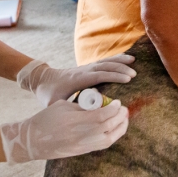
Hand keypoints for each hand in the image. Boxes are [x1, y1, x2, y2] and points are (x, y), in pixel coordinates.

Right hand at [0, 99, 128, 162]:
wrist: (33, 140)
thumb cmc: (46, 119)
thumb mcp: (63, 105)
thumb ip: (82, 104)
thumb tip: (100, 100)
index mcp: (75, 121)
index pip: (102, 116)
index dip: (114, 109)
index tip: (118, 102)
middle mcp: (80, 135)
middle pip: (108, 128)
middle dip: (120, 118)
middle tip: (124, 109)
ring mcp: (82, 145)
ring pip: (109, 139)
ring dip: (120, 129)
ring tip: (123, 119)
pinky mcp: (82, 152)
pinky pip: (102, 145)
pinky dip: (113, 136)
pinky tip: (115, 129)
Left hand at [17, 55, 135, 105]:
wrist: (43, 79)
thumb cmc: (48, 93)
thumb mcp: (53, 102)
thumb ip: (64, 109)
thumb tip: (78, 118)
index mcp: (78, 79)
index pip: (99, 76)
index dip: (113, 76)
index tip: (127, 79)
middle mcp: (84, 71)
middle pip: (105, 66)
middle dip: (120, 69)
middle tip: (134, 74)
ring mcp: (86, 67)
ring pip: (105, 62)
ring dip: (120, 61)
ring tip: (134, 61)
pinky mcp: (88, 67)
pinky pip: (104, 62)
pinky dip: (116, 59)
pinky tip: (126, 58)